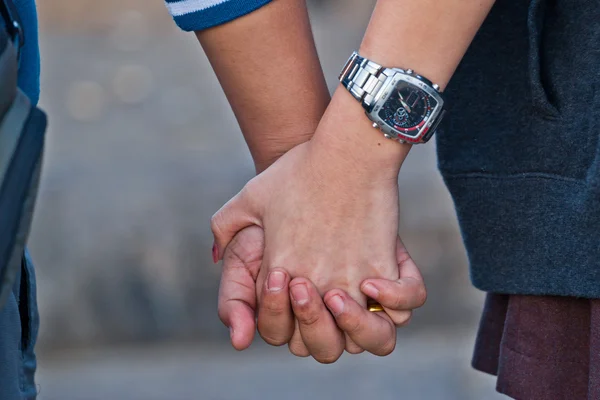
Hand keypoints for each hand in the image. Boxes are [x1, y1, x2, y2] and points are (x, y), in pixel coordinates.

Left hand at [212, 90, 412, 358]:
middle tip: (322, 297)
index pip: (277, 329)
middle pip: (320, 347)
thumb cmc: (298, 169)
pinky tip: (376, 283)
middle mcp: (315, 284)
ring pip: (365, 337)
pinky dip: (394, 303)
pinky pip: (402, 307)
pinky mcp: (383, 264)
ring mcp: (352, 278)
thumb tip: (217, 256)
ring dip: (357, 326)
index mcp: (280, 272)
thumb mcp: (250, 196)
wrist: (344, 149)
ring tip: (348, 295)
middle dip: (317, 331)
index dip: (284, 319)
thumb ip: (225, 228)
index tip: (293, 288)